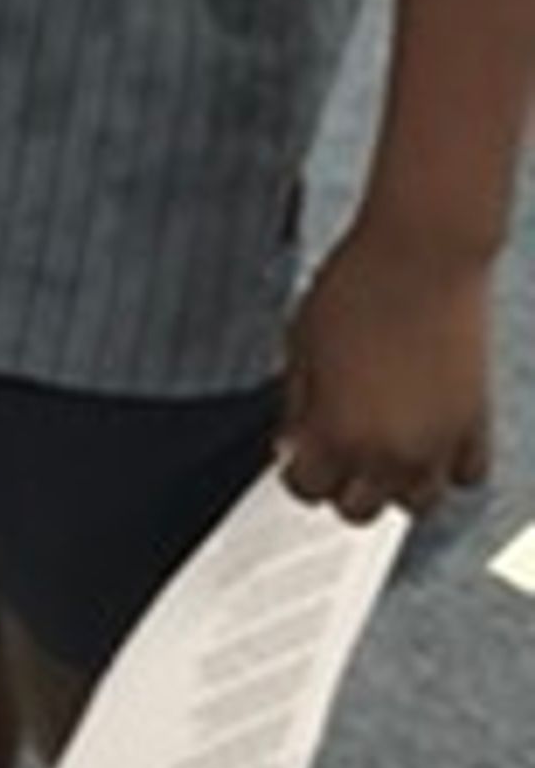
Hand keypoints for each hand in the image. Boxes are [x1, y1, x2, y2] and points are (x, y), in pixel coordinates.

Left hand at [278, 222, 495, 522]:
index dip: (294, 472)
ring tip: (376, 451)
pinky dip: (445, 469)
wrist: (420, 257)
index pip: (307, 488)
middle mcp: (391, 450)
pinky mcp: (477, 425)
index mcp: (338, 431)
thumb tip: (291, 440)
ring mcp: (440, 443)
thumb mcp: (300, 344)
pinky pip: (465, 477)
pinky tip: (425, 443)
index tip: (293, 457)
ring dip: (391, 485)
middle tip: (331, 456)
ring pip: (415, 504)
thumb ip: (295, 403)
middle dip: (338, 487)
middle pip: (358, 510)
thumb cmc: (354, 287)